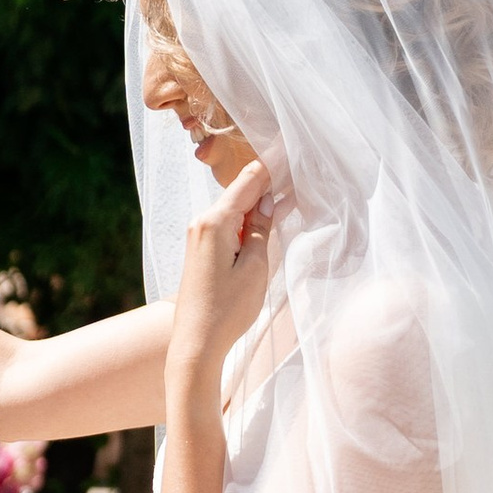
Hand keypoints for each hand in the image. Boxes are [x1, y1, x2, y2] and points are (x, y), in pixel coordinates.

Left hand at [169, 156, 273, 376]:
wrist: (196, 343)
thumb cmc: (227, 311)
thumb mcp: (255, 268)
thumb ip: (261, 229)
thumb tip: (268, 202)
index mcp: (214, 222)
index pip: (248, 182)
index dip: (272, 166)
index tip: (291, 149)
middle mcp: (201, 223)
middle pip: (240, 192)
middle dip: (268, 184)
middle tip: (296, 172)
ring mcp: (197, 236)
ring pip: (234, 209)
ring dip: (259, 203)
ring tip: (288, 194)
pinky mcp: (199, 250)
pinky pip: (226, 225)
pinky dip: (246, 220)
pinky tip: (265, 220)